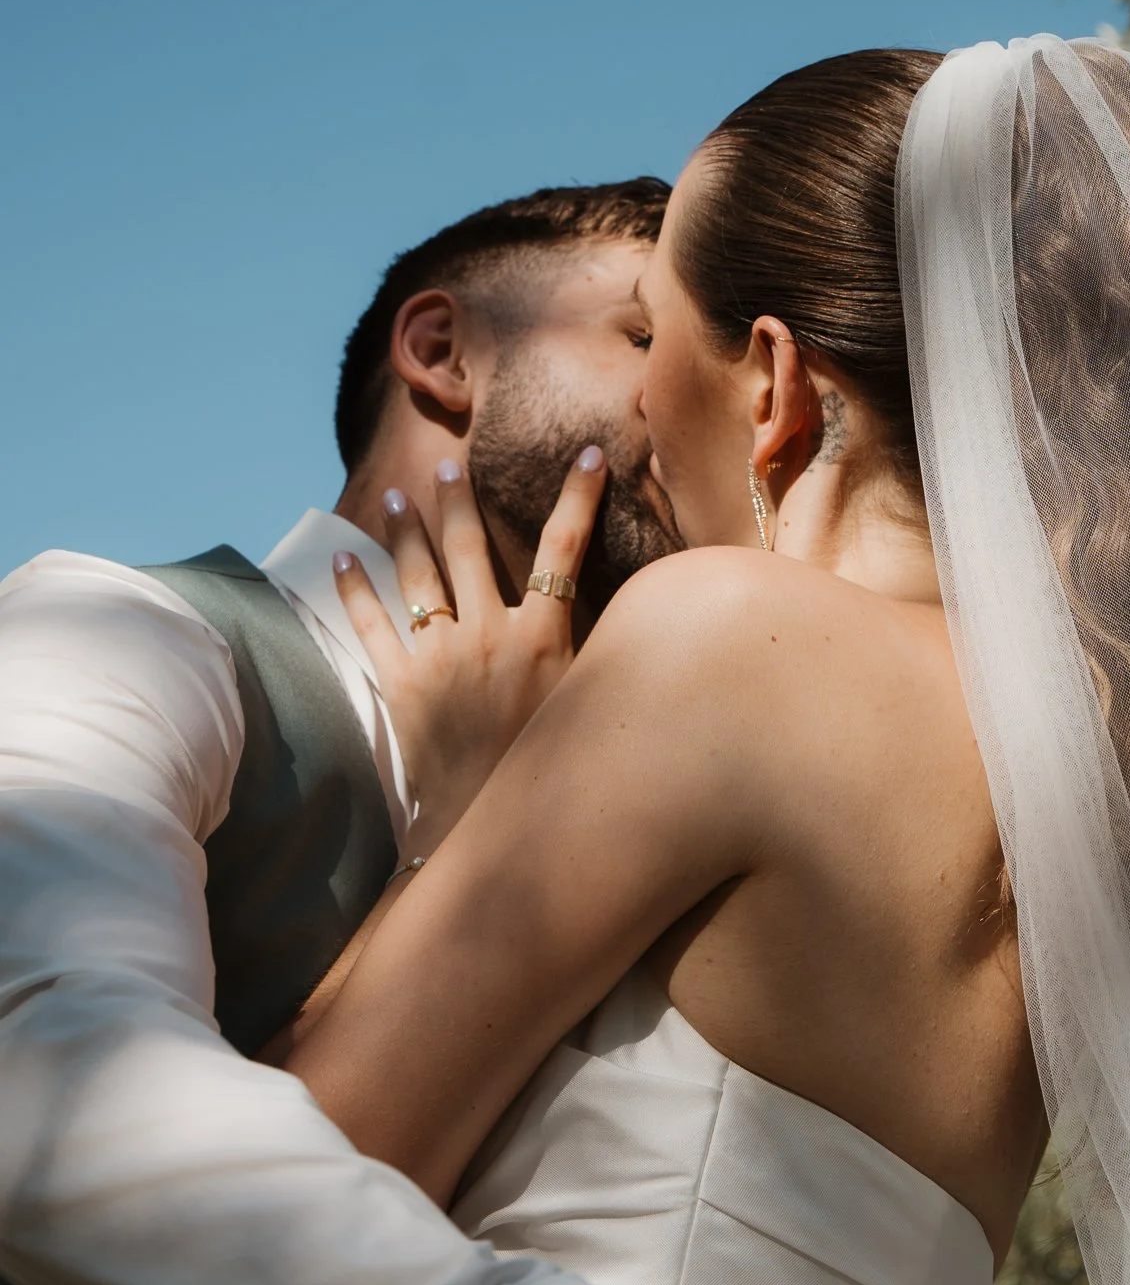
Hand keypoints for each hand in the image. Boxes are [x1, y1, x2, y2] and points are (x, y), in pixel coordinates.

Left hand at [332, 448, 606, 850]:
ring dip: (407, 531)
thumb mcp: (588, 708)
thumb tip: (634, 625)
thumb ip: (596, 659)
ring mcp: (441, 658)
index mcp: (543, 637)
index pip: (565, 549)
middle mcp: (490, 635)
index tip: (585, 456)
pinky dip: (353, 589)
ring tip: (398, 498)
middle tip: (450, 468)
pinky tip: (341, 559)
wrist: (492, 828)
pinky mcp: (401, 686)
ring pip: (419, 575)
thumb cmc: (549, 771)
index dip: (578, 498)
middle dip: (461, 503)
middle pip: (473, 549)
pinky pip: (370, 625)